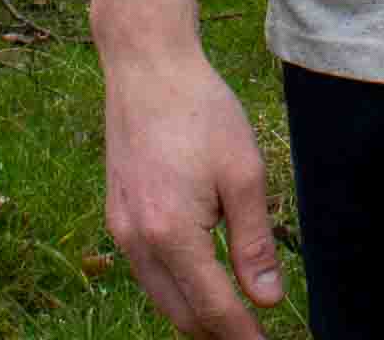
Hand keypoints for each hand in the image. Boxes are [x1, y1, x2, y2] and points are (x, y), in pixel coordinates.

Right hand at [100, 44, 285, 335]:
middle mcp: (138, 242)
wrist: (148, 69)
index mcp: (171, 234)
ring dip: (197, 313)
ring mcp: (122, 231)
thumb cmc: (201, 111)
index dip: (242, 334)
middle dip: (219, 331)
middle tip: (254, 334)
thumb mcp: (243, 172)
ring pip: (162, 298)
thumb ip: (253, 241)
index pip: (213, 307)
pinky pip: (148, 272)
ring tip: (234, 315)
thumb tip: (266, 299)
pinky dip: (176, 287)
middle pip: (182, 314)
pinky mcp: (117, 217)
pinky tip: (201, 278)